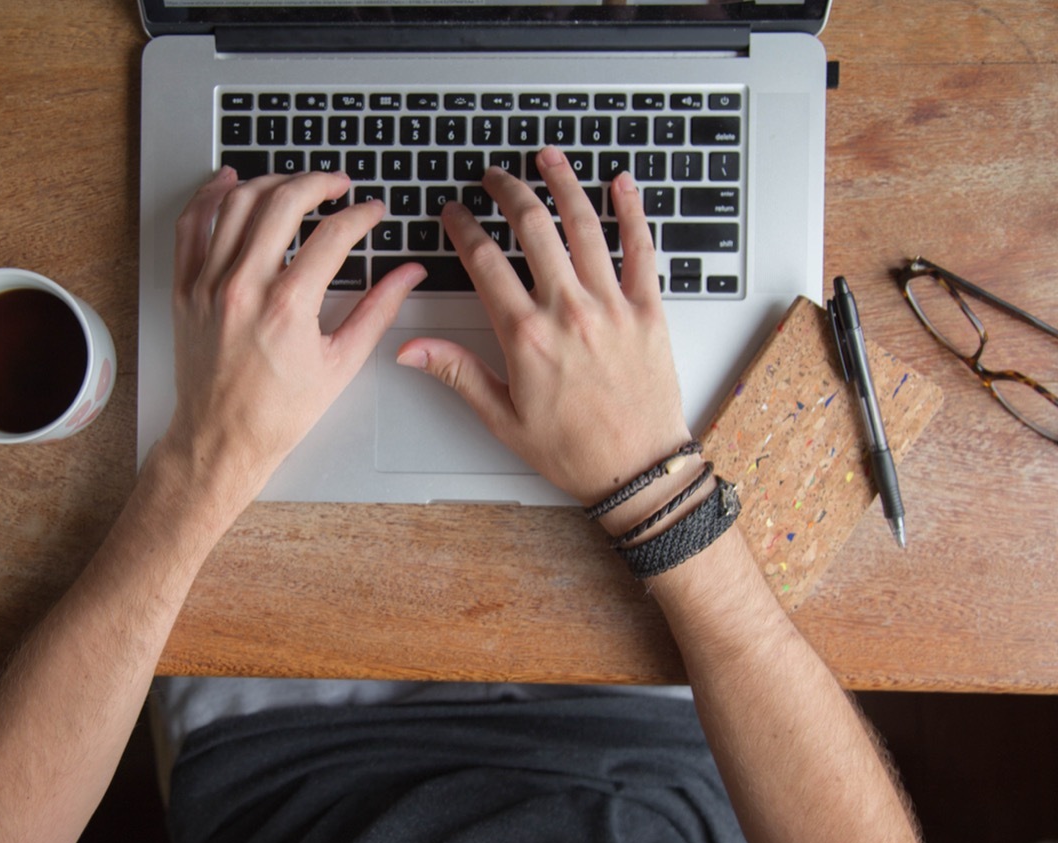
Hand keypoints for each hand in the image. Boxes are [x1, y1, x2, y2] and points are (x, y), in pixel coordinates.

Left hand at [163, 167, 424, 506]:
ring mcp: (209, 284)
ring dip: (271, 182)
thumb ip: (378, 310)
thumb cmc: (279, 411)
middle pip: (283, 203)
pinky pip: (192, 225)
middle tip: (338, 184)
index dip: (360, 215)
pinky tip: (230, 182)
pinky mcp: (185, 288)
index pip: (332, 235)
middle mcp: (244, 287)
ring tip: (295, 183)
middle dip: (318, 183)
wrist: (223, 438)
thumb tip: (408, 275)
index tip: (372, 211)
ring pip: (237, 203)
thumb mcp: (342, 363)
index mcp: (287, 307)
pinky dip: (210, 196)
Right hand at [397, 146, 689, 506]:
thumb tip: (409, 349)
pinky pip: (641, 248)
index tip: (455, 213)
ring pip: (584, 226)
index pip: (484, 261)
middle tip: (493, 176)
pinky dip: (632, 211)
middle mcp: (568, 310)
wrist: (637, 470)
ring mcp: (611, 305)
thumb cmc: (572, 450)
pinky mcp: (649, 310)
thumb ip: (456, 372)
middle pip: (532, 228)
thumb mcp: (501, 418)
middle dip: (506, 191)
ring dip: (563, 183)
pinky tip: (622, 183)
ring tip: (547, 157)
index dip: (464, 227)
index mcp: (526, 336)